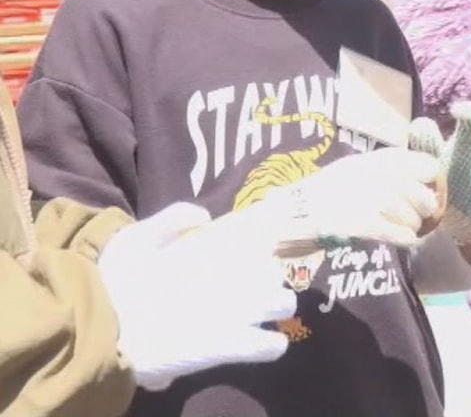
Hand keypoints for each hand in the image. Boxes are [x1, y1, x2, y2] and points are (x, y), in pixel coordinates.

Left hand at [98, 202, 296, 390]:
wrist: (95, 319)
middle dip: (274, 278)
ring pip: (265, 310)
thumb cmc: (117, 275)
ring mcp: (219, 320)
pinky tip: (275, 340)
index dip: (258, 249)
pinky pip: (253, 347)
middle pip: (259, 282)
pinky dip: (269, 345)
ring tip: (281, 303)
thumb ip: (174, 218)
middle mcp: (214, 292)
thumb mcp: (141, 236)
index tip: (269, 242)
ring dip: (279, 306)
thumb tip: (206, 217)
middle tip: (277, 273)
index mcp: (200, 265)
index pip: (239, 255)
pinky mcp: (216, 348)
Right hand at [262, 147, 444, 252]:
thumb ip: (387, 167)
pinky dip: (405, 240)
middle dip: (423, 209)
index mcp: (381, 159)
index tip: (425, 189)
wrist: (294, 212)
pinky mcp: (368, 224)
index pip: (428, 166)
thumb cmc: (324, 190)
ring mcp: (376, 199)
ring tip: (401, 228)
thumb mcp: (357, 167)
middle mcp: (382, 175)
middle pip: (425, 197)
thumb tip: (421, 175)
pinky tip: (402, 240)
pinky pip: (403, 236)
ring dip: (411, 226)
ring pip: (415, 219)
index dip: (429, 181)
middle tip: (416, 215)